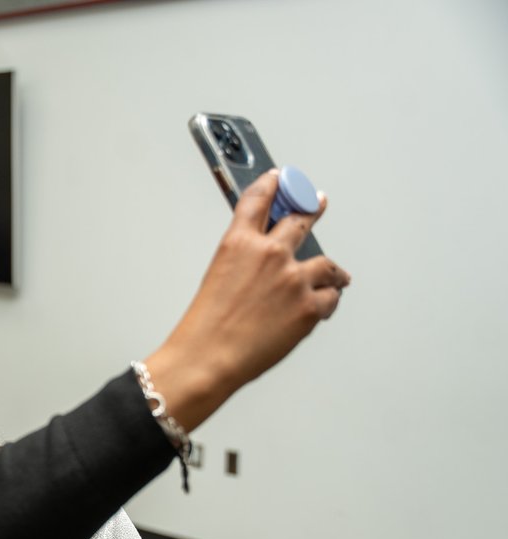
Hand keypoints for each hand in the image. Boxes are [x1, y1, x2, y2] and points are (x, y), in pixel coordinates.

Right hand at [146, 169, 349, 430]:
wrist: (209, 358)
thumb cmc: (206, 327)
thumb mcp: (217, 279)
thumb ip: (244, 263)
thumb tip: (266, 265)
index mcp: (238, 244)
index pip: (257, 200)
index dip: (271, 184)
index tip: (279, 177)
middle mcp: (269, 254)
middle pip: (301, 219)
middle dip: (312, 207)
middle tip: (318, 201)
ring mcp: (294, 279)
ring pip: (327, 264)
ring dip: (331, 271)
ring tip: (336, 276)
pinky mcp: (310, 306)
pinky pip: (331, 297)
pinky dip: (328, 302)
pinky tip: (322, 306)